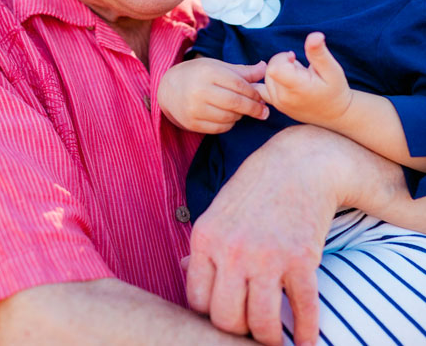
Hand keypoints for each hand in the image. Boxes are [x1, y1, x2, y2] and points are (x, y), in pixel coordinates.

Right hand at [158, 58, 268, 133]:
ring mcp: (194, 108)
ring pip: (229, 117)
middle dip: (254, 109)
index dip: (254, 93)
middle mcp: (199, 90)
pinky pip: (219, 128)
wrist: (168, 89)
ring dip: (240, 116)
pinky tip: (228, 117)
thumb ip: (242, 71)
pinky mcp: (191, 123)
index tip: (262, 98)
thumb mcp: (217, 67)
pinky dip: (228, 124)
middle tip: (264, 112)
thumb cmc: (198, 75)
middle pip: (235, 103)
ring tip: (241, 111)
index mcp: (207, 72)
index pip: (239, 85)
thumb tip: (265, 68)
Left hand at [185, 125, 337, 345]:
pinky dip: (307, 333)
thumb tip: (184, 272)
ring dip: (269, 339)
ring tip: (274, 338)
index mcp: (205, 239)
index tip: (226, 315)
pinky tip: (306, 341)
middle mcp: (231, 250)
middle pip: (226, 319)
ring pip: (262, 323)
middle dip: (238, 332)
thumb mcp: (216, 214)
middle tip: (249, 327)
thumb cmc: (253, 191)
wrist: (298, 165)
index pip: (197, 301)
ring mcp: (267, 256)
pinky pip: (304, 311)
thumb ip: (203, 247)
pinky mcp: (301, 260)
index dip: (210, 316)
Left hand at [255, 32, 351, 126]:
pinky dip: (270, 81)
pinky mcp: (275, 105)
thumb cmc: (335, 90)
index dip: (282, 58)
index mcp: (297, 88)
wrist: (335, 113)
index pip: (274, 67)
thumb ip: (319, 53)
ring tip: (296, 76)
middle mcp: (284, 98)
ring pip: (266, 78)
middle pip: (269, 70)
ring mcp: (278, 104)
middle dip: (282, 63)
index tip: (294, 58)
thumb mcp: (332, 69)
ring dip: (278, 72)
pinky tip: (283, 81)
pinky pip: (261, 90)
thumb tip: (314, 35)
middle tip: (298, 67)